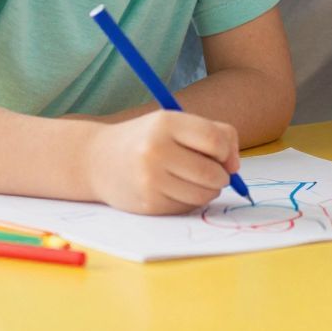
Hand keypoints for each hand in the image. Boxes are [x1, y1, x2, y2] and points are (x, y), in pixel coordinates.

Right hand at [86, 111, 240, 214]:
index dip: (227, 151)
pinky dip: (190, 201)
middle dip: (221, 176)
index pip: (215, 140)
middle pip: (212, 173)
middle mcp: (156, 150)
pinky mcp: (148, 204)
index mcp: (166, 123)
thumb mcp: (174, 123)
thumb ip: (215, 133)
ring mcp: (150, 180)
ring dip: (208, 190)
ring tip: (194, 180)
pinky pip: (187, 207)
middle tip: (214, 172)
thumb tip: (235, 165)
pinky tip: (175, 189)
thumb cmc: (146, 138)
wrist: (97, 160)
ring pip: (203, 195)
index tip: (224, 156)